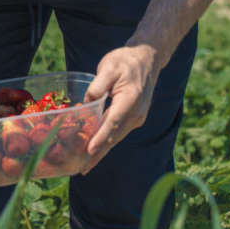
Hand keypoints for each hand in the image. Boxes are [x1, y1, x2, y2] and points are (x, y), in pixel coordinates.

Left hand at [82, 44, 160, 172]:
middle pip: (114, 137)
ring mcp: (137, 117)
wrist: (147, 59)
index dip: (100, 138)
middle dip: (98, 154)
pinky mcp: (135, 118)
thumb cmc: (125, 61)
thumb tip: (86, 103)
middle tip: (82, 169)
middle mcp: (136, 113)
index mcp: (130, 100)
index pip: (112, 122)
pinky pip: (119, 132)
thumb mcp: (109, 67)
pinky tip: (96, 150)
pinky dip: (107, 142)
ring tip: (86, 165)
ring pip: (117, 137)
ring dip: (102, 151)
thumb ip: (98, 85)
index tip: (89, 151)